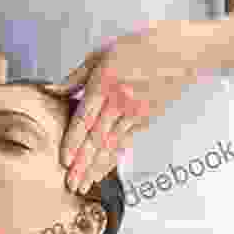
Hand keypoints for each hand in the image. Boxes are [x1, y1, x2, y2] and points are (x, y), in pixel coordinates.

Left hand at [46, 21, 207, 192]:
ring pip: (112, 145)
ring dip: (97, 167)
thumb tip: (53, 89)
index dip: (73, 141)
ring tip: (84, 185)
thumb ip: (78, 76)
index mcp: (104, 82)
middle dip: (83, 163)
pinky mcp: (147, 119)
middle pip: (97, 138)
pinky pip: (126, 142)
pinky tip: (102, 171)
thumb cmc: (138, 47)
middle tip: (71, 184)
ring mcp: (135, 112)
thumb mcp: (103, 53)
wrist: (179, 52)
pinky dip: (113, 158)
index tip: (63, 160)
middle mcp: (119, 101)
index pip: (85, 118)